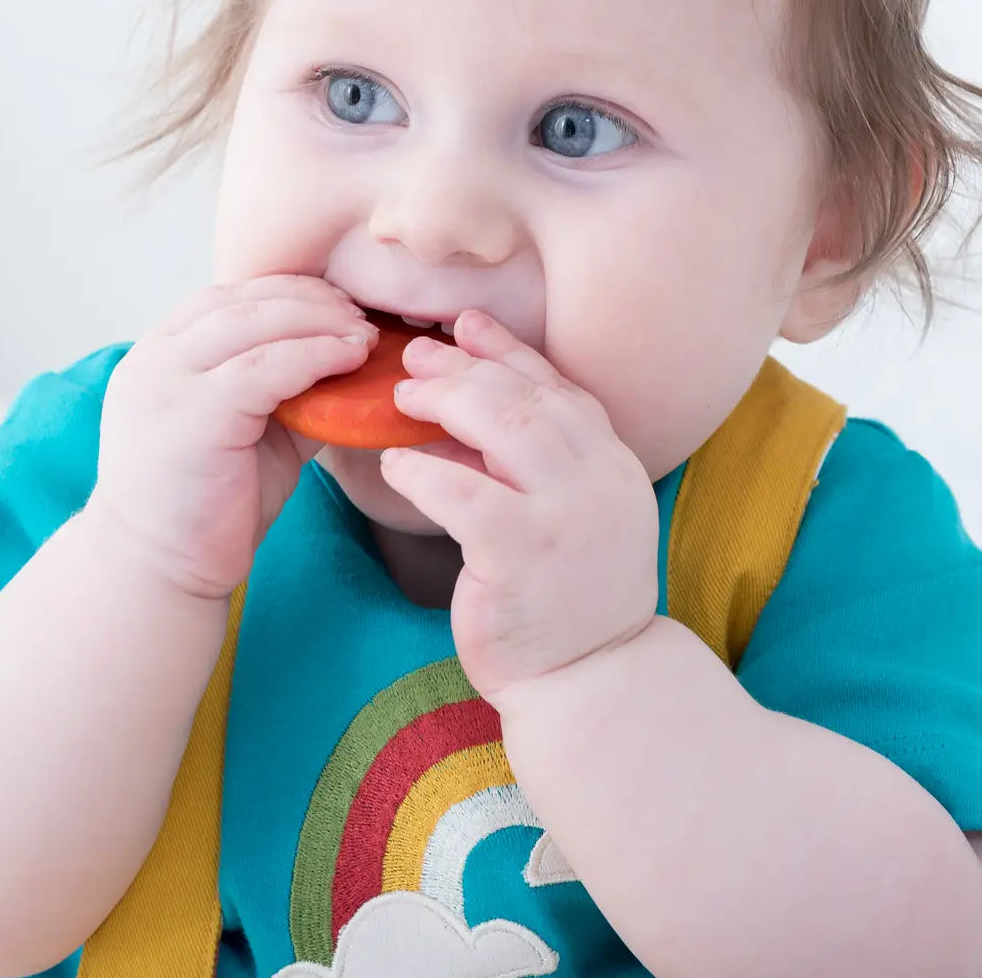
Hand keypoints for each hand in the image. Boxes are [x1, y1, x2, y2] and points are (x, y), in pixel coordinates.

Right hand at [91, 275, 377, 598]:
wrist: (159, 572)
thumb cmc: (206, 505)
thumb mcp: (244, 429)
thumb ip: (280, 388)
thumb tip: (348, 355)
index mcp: (159, 354)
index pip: (229, 296)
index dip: (290, 291)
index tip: (339, 303)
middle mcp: (155, 359)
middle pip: (245, 301)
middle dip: (312, 301)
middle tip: (361, 317)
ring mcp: (167, 384)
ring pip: (257, 325)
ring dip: (320, 323)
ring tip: (364, 337)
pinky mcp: (192, 416)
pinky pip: (266, 368)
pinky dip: (315, 356)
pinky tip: (350, 360)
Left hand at [379, 309, 659, 704]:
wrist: (591, 680)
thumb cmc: (566, 597)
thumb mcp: (568, 515)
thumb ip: (539, 461)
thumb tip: (469, 401)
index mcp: (614, 466)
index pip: (559, 388)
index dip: (508, 351)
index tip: (464, 324)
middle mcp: (602, 481)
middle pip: (526, 399)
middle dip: (464, 369)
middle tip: (414, 356)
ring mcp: (568, 517)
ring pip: (503, 428)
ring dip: (444, 402)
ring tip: (399, 397)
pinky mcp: (524, 556)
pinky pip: (463, 493)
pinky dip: (421, 472)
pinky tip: (391, 465)